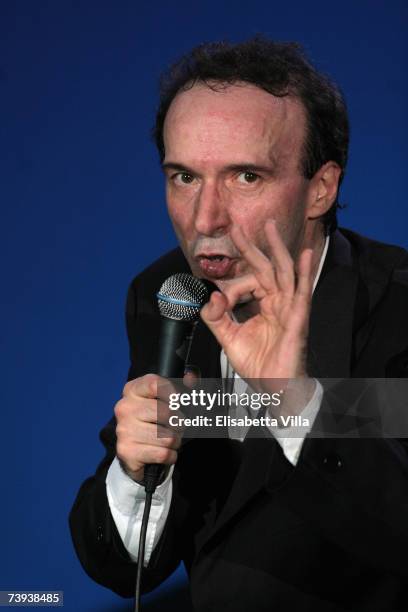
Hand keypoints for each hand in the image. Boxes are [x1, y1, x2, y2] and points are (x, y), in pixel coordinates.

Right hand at [114, 373, 182, 482]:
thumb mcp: (163, 399)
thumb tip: (191, 377)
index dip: (172, 392)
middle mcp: (125, 407)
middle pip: (166, 412)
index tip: (179, 401)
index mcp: (132, 390)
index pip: (154, 384)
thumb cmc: (152, 420)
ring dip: (175, 441)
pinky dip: (170, 456)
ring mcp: (124, 430)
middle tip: (177, 426)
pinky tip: (165, 453)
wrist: (133, 449)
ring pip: (167, 437)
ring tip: (170, 440)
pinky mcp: (127, 451)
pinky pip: (162, 454)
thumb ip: (181, 386)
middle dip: (179, 423)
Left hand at [200, 220, 313, 388]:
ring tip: (270, 227)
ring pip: (283, 272)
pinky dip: (305, 272)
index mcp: (263, 306)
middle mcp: (277, 303)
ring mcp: (289, 309)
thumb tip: (211, 296)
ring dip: (276, 248)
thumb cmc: (258, 365)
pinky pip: (302, 293)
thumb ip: (217, 318)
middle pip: (265, 268)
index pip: (246, 285)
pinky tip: (305, 255)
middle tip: (238, 228)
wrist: (273, 388)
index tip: (219, 303)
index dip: (230, 289)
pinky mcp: (298, 319)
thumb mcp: (229, 338)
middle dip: (252, 247)